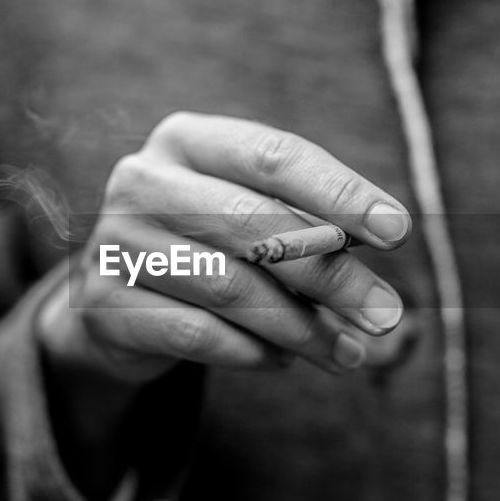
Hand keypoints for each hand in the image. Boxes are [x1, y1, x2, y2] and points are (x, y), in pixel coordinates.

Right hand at [40, 111, 410, 384]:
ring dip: (300, 327)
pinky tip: (282, 360)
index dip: (339, 192)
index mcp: (187, 140)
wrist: (116, 299)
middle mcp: (143, 181)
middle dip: (331, 274)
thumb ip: (310, 222)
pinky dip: (249, 351)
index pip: (272, 156)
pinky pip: (193, 334)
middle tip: (385, 313)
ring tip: (348, 353)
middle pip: (254, 224)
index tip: (397, 231)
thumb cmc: (208, 245)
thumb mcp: (254, 216)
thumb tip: (388, 239)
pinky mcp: (102, 306)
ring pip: (227, 287)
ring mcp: (115, 243)